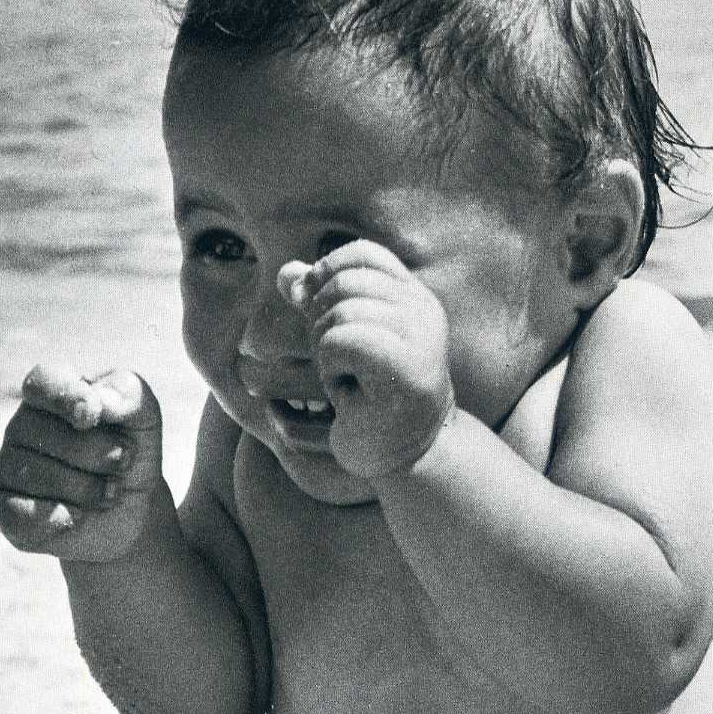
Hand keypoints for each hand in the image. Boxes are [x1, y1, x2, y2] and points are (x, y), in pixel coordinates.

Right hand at [0, 364, 165, 560]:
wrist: (132, 513)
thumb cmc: (131, 455)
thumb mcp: (144, 419)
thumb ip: (128, 395)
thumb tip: (98, 400)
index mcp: (51, 394)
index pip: (42, 381)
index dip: (65, 396)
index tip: (91, 416)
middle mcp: (22, 427)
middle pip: (43, 432)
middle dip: (98, 453)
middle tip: (124, 462)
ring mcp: (8, 468)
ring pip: (38, 475)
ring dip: (90, 488)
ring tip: (111, 492)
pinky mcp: (8, 512)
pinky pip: (28, 515)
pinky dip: (66, 517)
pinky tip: (81, 514)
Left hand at [282, 241, 453, 478]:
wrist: (406, 458)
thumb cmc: (372, 403)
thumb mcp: (346, 345)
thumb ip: (320, 304)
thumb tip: (288, 276)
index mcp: (416, 300)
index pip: (364, 255)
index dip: (327, 273)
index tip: (314, 311)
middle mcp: (424, 314)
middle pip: (346, 282)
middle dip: (320, 318)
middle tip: (331, 360)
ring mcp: (420, 340)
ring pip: (342, 312)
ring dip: (324, 350)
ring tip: (342, 380)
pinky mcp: (406, 371)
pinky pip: (342, 342)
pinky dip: (330, 370)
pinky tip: (344, 396)